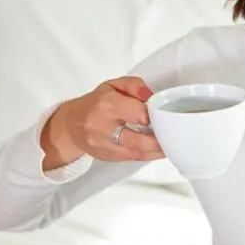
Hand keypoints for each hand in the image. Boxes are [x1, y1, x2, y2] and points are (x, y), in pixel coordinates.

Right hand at [41, 76, 165, 168]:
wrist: (71, 124)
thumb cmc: (95, 103)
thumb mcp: (113, 85)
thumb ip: (135, 85)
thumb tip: (150, 96)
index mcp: (106, 105)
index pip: (137, 113)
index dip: (154, 114)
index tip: (162, 113)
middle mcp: (103, 127)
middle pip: (138, 140)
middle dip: (159, 139)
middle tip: (172, 134)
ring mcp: (104, 145)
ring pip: (136, 153)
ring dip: (157, 150)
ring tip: (170, 143)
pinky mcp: (107, 157)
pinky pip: (133, 158)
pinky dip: (149, 154)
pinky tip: (159, 149)